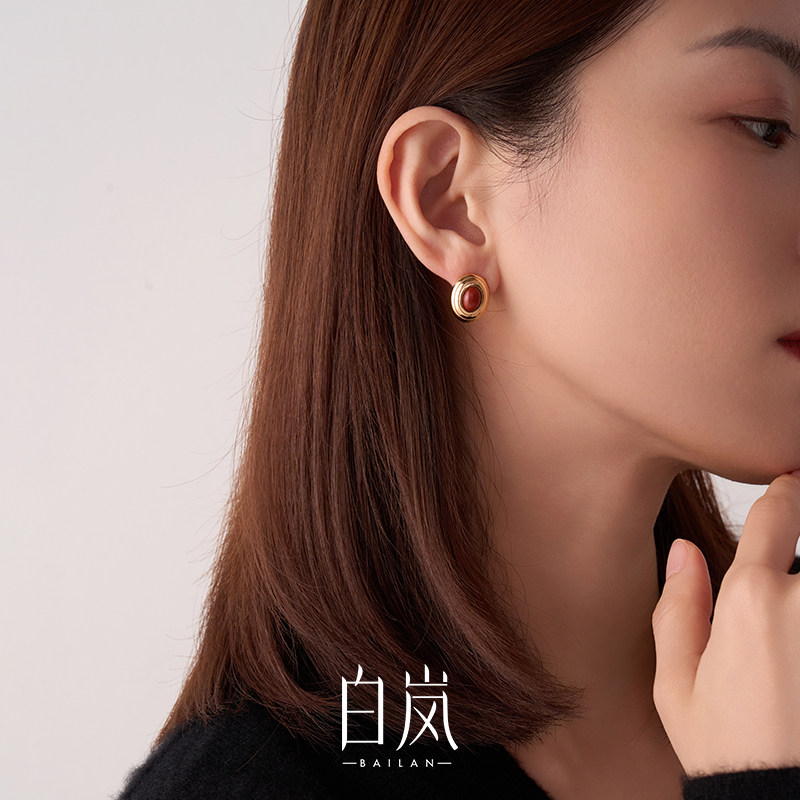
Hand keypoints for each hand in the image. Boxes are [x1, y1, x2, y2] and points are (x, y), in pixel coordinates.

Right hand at [651, 471, 799, 775]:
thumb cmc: (732, 753)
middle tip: (780, 604)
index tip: (792, 483)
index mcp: (751, 600)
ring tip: (787, 643)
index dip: (787, 491)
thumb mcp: (676, 684)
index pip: (777, 514)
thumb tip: (682, 550)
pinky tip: (797, 656)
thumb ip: (677, 607)